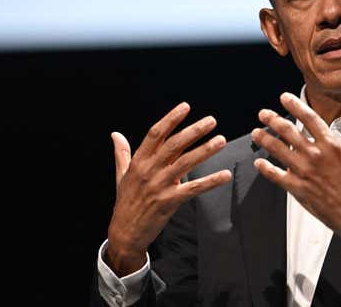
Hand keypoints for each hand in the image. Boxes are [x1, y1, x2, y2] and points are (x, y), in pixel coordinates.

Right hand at [106, 102, 231, 274]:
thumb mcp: (122, 175)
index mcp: (139, 161)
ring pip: (185, 163)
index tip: (185, 107)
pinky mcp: (169, 202)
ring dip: (205, 150)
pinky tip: (225, 175)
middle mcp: (149, 171)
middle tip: (212, 121)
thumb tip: (115, 134)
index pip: (156, 134)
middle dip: (194, 131)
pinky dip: (210, 181)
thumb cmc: (125, 202)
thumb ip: (122, 153)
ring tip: (221, 140)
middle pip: (174, 145)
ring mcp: (159, 186)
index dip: (171, 119)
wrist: (124, 232)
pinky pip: (193, 189)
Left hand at [251, 93, 340, 258]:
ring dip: (264, 139)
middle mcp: (315, 154)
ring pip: (277, 150)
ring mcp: (304, 171)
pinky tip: (258, 162)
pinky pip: (275, 175)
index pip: (309, 118)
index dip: (295, 105)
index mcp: (331, 145)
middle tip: (263, 113)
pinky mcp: (296, 188)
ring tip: (256, 133)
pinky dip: (265, 168)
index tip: (283, 97)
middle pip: (287, 131)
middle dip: (272, 119)